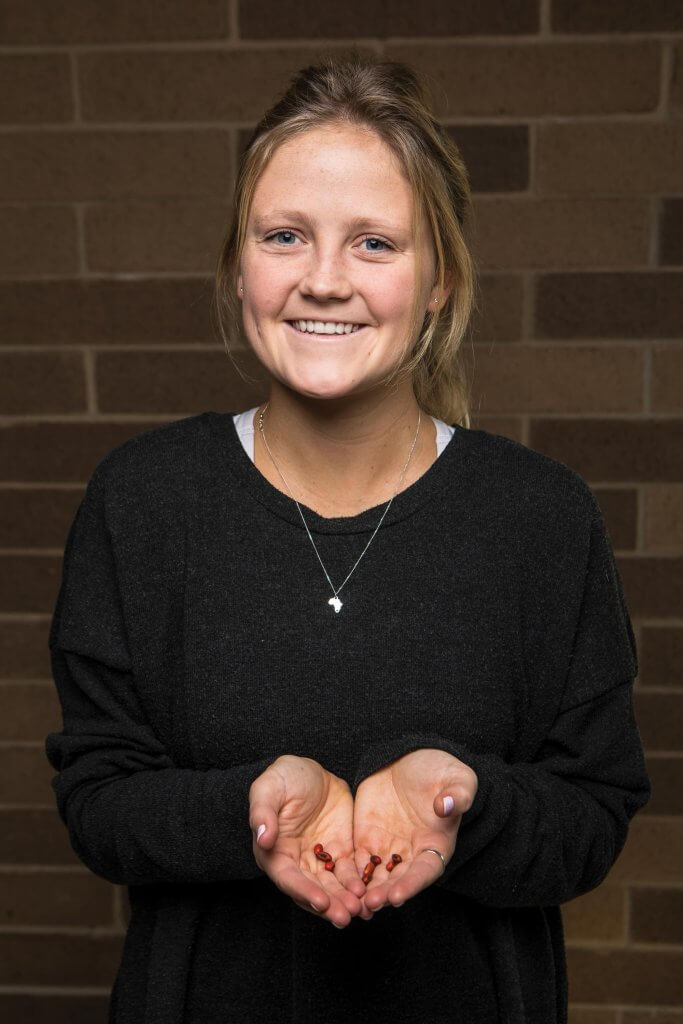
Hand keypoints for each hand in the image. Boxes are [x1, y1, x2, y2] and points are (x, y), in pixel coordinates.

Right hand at [249, 754, 371, 927]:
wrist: (310, 770)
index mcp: (274, 853)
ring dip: (345, 900)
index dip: (304, 891)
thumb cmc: (283, 777)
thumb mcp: (269, 788)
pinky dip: (359, 885)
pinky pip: (349, 872)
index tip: (321, 902)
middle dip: (330, 905)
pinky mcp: (340, 852)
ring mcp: (319, 860)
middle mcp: (296, 863)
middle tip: (347, 916)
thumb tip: (263, 838)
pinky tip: (371, 893)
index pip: (288, 878)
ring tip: (362, 909)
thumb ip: (263, 813)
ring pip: (332, 887)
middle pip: (312, 890)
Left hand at [353, 748, 476, 911]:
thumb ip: (456, 794)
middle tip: (370, 904)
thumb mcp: (456, 778)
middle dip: (384, 894)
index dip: (412, 885)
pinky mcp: (367, 839)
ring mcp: (388, 848)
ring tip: (353, 903)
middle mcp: (411, 854)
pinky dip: (349, 875)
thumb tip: (446, 805)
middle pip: (398, 881)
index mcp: (436, 845)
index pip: (425, 871)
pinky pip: (357, 861)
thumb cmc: (439, 771)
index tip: (398, 897)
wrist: (410, 759)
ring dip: (365, 892)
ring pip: (376, 877)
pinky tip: (337, 883)